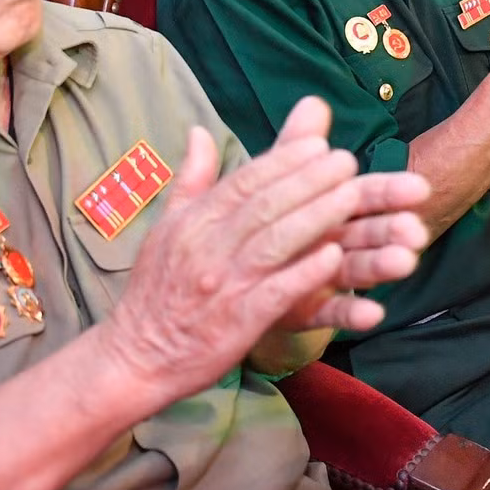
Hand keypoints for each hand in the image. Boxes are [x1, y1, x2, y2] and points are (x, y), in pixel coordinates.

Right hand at [99, 98, 429, 405]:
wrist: (136, 357)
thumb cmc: (155, 291)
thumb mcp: (165, 228)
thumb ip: (190, 179)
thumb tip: (199, 131)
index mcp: (193, 222)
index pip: (243, 182)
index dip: (283, 161)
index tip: (318, 144)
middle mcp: (208, 248)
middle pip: (265, 205)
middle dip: (310, 179)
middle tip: (348, 161)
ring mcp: (223, 285)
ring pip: (275, 242)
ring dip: (317, 216)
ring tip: (352, 197)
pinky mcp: (237, 322)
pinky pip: (277, 292)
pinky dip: (306, 272)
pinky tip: (335, 257)